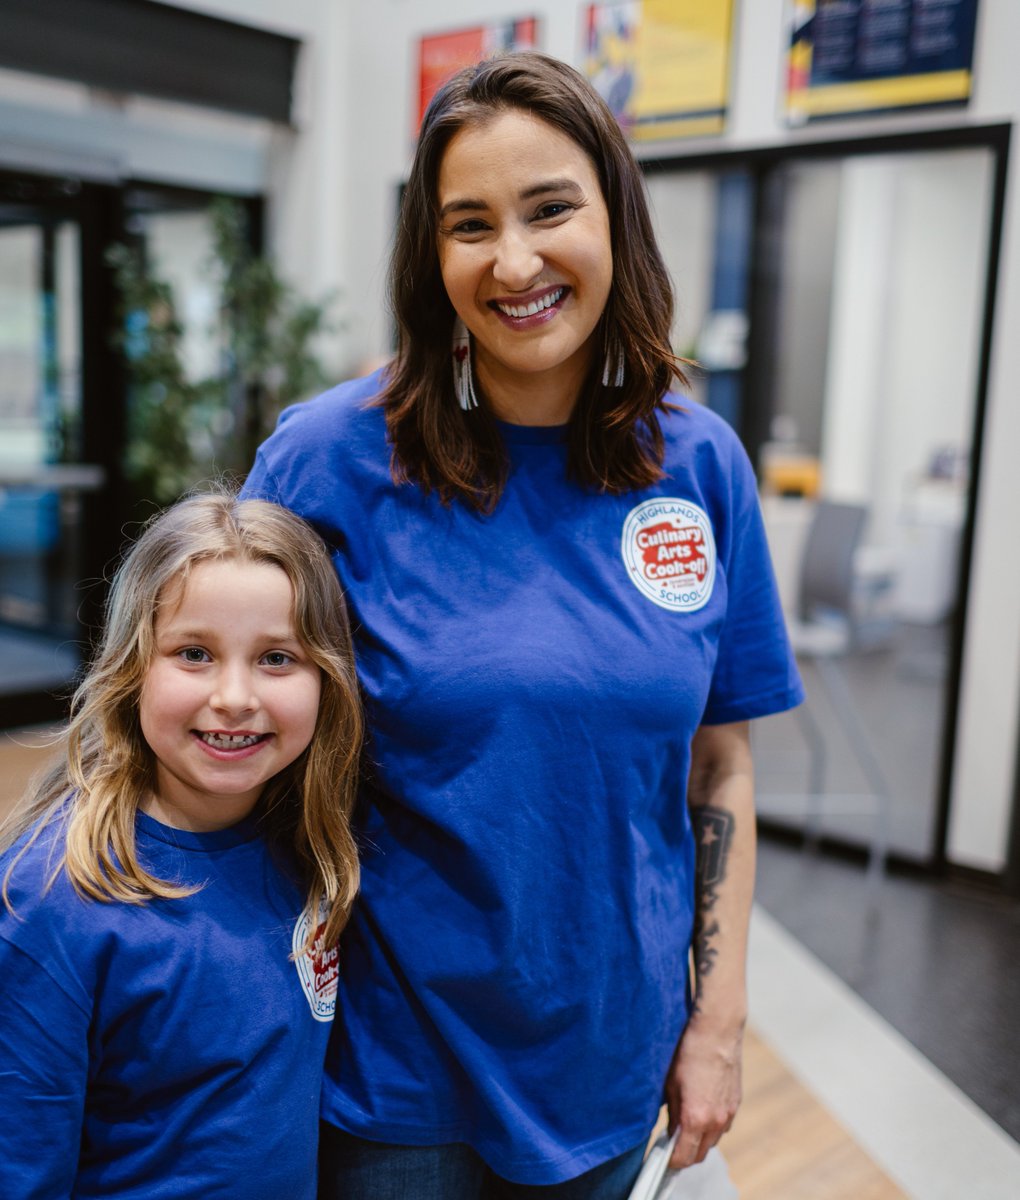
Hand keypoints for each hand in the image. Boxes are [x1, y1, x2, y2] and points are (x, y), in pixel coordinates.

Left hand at [664, 1015, 742, 1168]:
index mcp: (696, 1118)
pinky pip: (722, 1127)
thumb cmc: (688, 1054)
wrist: (717, 1032)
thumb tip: (671, 1131)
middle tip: (671, 1144)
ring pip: (712, 1142)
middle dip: (685, 1154)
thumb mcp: (670, 1084)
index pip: (684, 1157)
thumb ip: (672, 1114)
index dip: (671, 1161)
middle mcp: (715, 1122)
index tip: (663, 1158)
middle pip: (700, 1155)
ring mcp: (728, 1114)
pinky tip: (701, 1111)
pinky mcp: (735, 1104)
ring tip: (685, 1126)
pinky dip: (711, 1127)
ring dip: (699, 1141)